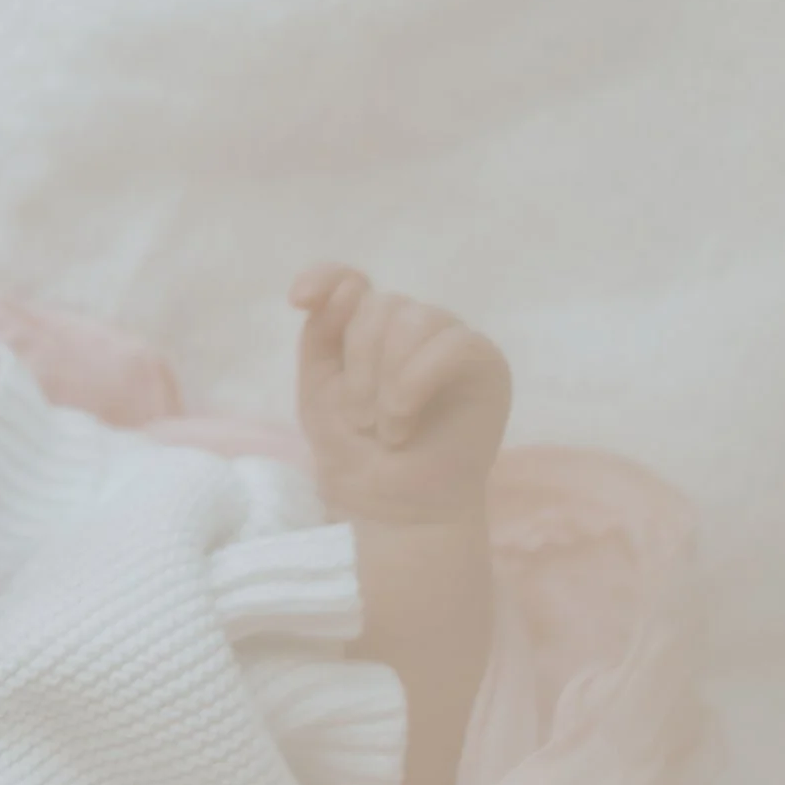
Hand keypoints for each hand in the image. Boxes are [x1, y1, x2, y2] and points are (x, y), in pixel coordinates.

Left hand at [290, 264, 510, 523]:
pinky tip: (401, 424)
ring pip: (414, 318)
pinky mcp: (485, 363)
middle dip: (358, 364)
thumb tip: (346, 288)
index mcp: (368, 330)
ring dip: (386, 379)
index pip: (351, 281)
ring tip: (383, 428)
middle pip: (379, 304)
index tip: (298, 299)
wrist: (392, 507)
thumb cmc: (355, 453)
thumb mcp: (319, 392)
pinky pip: (452, 344)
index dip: (326, 277)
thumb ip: (322, 336)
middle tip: (358, 418)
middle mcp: (411, 328)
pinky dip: (414, 385)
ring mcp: (450, 341)